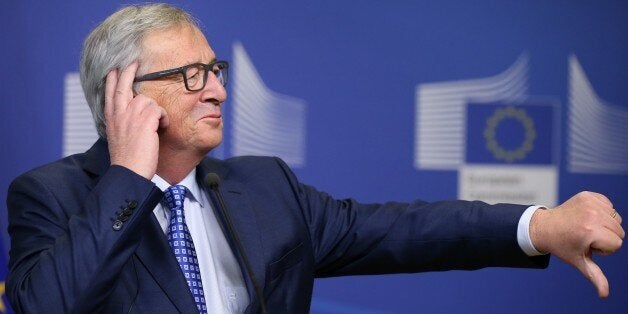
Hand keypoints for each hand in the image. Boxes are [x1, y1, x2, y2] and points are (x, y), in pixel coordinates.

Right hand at [104, 62, 168, 178]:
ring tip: (156, 126)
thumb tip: (133, 114)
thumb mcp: (119, 136)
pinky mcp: (145, 120)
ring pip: (148, 99)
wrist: (129, 172)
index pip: (110, 92)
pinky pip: (159, 109)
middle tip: (134, 61)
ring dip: (156, 111)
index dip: (112, 79)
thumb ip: (123, 122)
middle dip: (128, 71)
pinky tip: (161, 129)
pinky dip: (163, 119)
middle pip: (123, 84)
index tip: (114, 69)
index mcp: (111, 117)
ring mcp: (131, 115)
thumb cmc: (128, 158)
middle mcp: (118, 113)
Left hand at [530, 191, 623, 297]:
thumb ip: (595, 276)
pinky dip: (602, 211)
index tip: (587, 245)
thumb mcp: (579, 262)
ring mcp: (589, 202)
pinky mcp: (588, 195)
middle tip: (586, 237)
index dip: (605, 248)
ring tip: (586, 227)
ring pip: (616, 218)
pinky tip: (586, 216)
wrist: (544, 226)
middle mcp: (591, 214)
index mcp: (590, 231)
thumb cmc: (562, 246)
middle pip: (619, 230)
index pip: (617, 243)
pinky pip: (609, 205)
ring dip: (605, 224)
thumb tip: (604, 294)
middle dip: (606, 236)